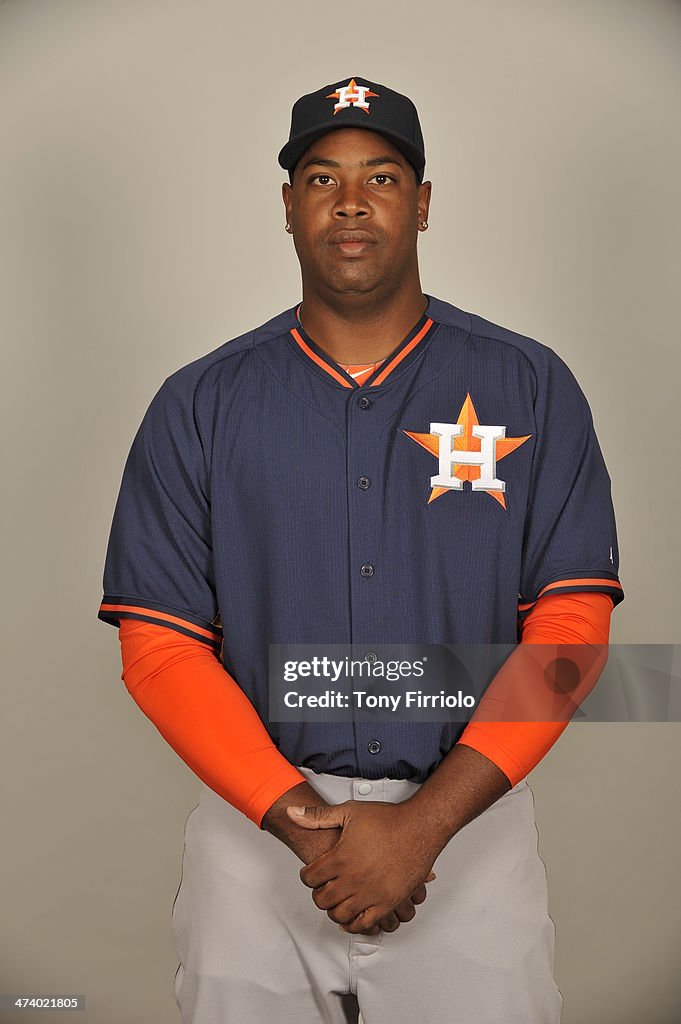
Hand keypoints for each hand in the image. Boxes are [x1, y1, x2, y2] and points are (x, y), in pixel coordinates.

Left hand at [287, 799, 440, 933]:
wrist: (419, 826)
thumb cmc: (388, 819)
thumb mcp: (349, 812)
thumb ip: (317, 816)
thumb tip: (292, 813)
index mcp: (340, 858)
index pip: (310, 878)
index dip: (307, 876)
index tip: (311, 874)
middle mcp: (353, 879)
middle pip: (322, 899)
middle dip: (319, 894)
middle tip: (322, 889)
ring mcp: (370, 893)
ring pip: (340, 915)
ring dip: (334, 910)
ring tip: (337, 901)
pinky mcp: (387, 903)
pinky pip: (364, 924)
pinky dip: (354, 925)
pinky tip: (351, 917)